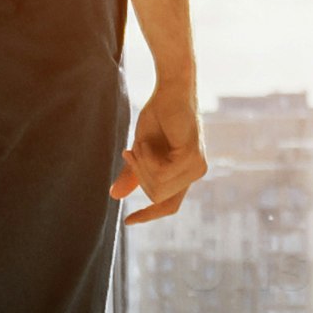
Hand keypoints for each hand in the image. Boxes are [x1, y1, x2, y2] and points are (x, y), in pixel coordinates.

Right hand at [114, 88, 202, 224]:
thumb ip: (134, 173)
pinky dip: (146, 159)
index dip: (149, 215)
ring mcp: (196, 168)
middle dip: (138, 176)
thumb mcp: (140, 149)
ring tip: (141, 144)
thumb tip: (115, 196)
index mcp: (184, 173)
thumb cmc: (158, 115)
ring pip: (158, 188)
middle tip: (130, 151)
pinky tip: (147, 142)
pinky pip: (161, 175)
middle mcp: (194, 174)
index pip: (169, 206)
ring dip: (141, 166)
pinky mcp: (192, 158)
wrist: (170, 90)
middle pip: (158, 197)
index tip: (128, 221)